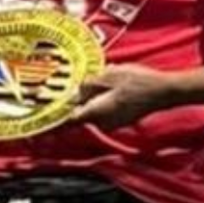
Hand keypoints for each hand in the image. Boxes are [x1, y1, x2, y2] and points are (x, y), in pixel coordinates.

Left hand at [64, 63, 178, 131]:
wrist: (164, 92)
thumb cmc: (138, 82)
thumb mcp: (109, 76)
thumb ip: (88, 85)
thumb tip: (72, 93)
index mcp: (96, 113)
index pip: (68, 121)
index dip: (54, 121)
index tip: (39, 126)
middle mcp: (102, 122)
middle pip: (81, 111)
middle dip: (79, 98)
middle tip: (82, 82)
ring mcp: (113, 122)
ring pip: (94, 108)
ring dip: (94, 96)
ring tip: (107, 78)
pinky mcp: (121, 118)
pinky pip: (106, 108)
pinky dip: (105, 98)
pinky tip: (116, 83)